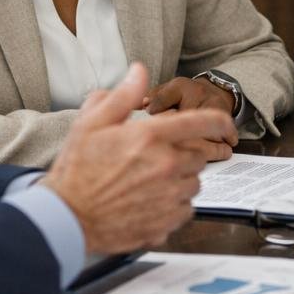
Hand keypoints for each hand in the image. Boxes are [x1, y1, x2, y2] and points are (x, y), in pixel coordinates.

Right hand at [42, 63, 236, 252]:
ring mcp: (168, 196)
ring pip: (194, 183)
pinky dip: (174, 205)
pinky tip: (150, 202)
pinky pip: (186, 209)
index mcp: (151, 137)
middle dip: (183, 154)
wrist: (66, 218)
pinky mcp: (166, 222)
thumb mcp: (91, 123)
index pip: (203, 122)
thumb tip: (139, 71)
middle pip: (198, 155)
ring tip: (150, 182)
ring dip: (180, 180)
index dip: (221, 122)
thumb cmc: (77, 170)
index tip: (227, 126)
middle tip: (155, 159)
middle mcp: (165, 165)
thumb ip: (121, 95)